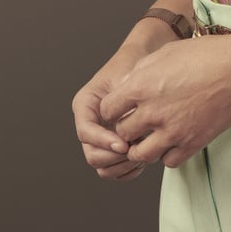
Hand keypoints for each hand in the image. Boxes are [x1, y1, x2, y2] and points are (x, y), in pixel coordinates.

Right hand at [72, 22, 175, 182]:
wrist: (144, 60)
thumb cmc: (134, 65)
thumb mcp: (126, 77)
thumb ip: (124, 99)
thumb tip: (126, 123)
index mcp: (85, 105)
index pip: (86, 132)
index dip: (103, 141)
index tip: (124, 144)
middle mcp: (90, 123)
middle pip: (92, 155)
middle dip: (115, 157)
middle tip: (136, 151)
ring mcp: (102, 138)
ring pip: (103, 167)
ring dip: (122, 166)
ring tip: (142, 154)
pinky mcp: (115, 147)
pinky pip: (115, 170)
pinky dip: (128, 170)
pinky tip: (144, 160)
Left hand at [100, 34, 230, 169]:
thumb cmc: (203, 55)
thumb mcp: (164, 53)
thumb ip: (139, 73)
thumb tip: (125, 87)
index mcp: (141, 87)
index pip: (107, 110)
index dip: (112, 109)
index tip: (122, 108)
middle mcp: (152, 112)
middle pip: (122, 134)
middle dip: (127, 128)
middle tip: (138, 121)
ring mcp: (172, 131)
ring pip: (140, 154)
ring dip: (143, 146)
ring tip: (152, 135)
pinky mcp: (191, 144)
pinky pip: (167, 161)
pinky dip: (166, 154)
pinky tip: (173, 140)